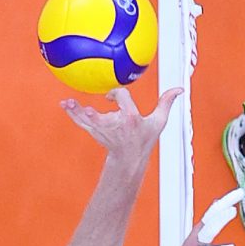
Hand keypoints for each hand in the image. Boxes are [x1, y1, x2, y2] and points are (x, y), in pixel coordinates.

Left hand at [62, 86, 181, 160]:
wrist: (129, 157)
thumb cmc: (144, 138)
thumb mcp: (158, 122)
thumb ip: (166, 103)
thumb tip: (179, 88)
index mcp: (130, 119)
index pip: (122, 99)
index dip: (116, 93)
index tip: (112, 94)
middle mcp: (115, 125)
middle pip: (101, 116)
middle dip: (91, 114)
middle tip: (83, 107)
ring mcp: (103, 130)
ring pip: (87, 119)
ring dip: (76, 111)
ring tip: (67, 103)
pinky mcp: (94, 131)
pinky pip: (81, 121)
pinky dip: (72, 113)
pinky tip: (65, 105)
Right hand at [157, 189, 243, 245]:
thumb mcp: (197, 235)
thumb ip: (209, 220)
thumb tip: (218, 201)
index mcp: (198, 233)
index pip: (212, 213)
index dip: (225, 203)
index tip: (239, 193)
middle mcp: (196, 244)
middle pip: (207, 229)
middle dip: (219, 220)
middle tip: (232, 211)